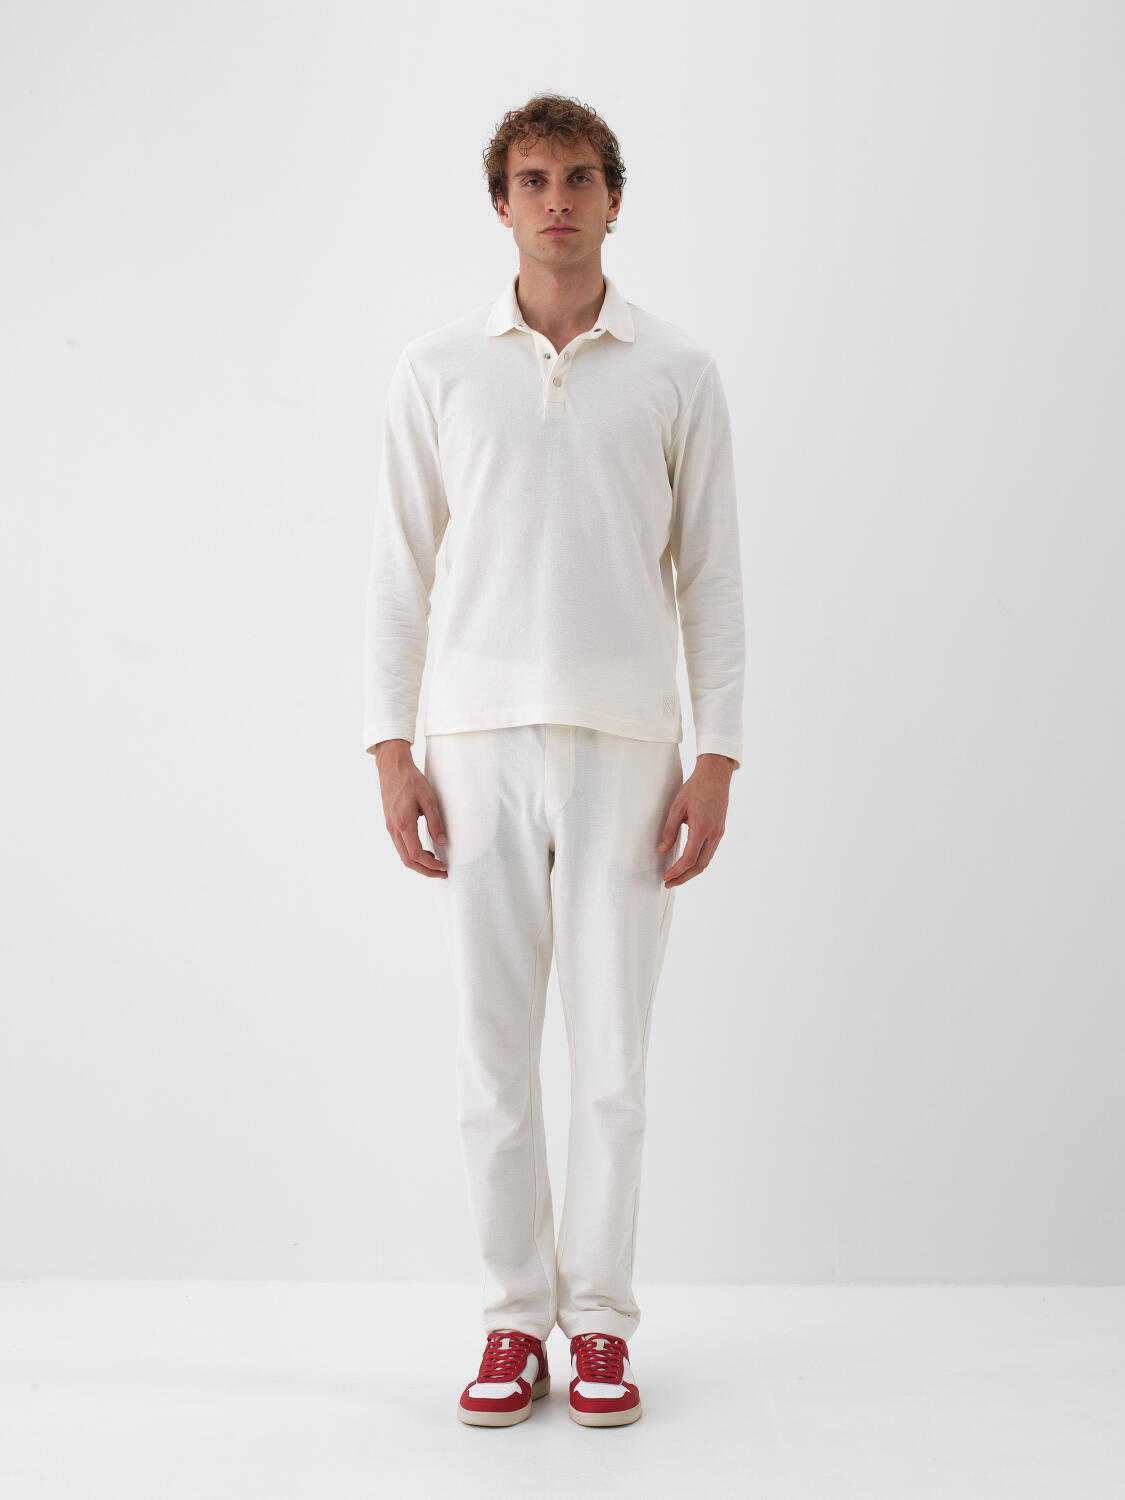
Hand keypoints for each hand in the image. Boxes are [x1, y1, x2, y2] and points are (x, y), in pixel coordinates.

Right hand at [375, 740, 447, 877]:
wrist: (392, 768)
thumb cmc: (411, 780)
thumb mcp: (429, 799)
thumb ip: (435, 822)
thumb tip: (442, 841)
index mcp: (404, 823)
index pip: (416, 854)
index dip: (431, 865)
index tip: (444, 867)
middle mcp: (394, 828)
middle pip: (407, 860)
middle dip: (425, 871)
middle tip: (442, 873)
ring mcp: (390, 827)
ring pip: (403, 855)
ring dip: (419, 864)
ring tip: (436, 864)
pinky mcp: (390, 825)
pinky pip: (400, 846)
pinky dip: (412, 854)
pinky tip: (425, 851)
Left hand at [656, 753, 734, 886]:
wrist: (715, 775)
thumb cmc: (695, 787)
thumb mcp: (677, 807)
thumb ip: (669, 830)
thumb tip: (661, 850)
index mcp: (701, 828)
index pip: (689, 859)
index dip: (676, 871)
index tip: (666, 877)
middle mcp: (713, 834)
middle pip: (700, 866)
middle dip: (684, 877)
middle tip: (669, 883)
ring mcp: (718, 833)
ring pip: (706, 860)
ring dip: (691, 871)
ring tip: (677, 876)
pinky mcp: (720, 830)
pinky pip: (710, 852)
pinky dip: (699, 861)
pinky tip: (689, 862)